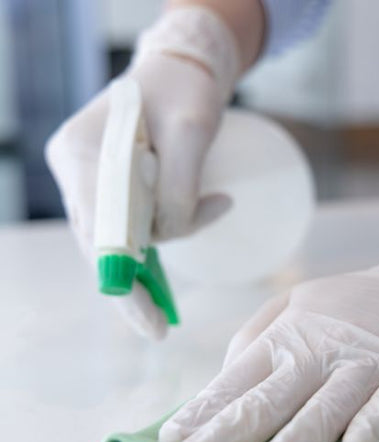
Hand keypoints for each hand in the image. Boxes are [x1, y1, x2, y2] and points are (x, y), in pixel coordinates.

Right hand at [45, 7, 239, 338]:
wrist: (183, 71)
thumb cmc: (185, 90)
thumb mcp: (192, 133)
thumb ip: (178, 189)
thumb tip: (169, 235)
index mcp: (81, 153)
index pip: (98, 229)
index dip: (121, 280)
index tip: (149, 322)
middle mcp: (78, 172)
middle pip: (101, 242)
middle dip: (134, 285)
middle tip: (160, 327)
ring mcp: (93, 183)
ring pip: (119, 239)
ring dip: (157, 255)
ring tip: (193, 247)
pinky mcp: (115, 189)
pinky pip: (131, 227)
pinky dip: (158, 242)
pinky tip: (177, 253)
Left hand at [158, 196, 378, 441]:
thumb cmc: (355, 304)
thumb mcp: (298, 302)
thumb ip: (257, 334)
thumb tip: (222, 376)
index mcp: (290, 334)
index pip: (238, 378)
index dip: (204, 410)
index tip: (172, 440)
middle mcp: (322, 348)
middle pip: (272, 396)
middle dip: (230, 432)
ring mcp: (369, 360)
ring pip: (329, 403)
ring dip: (299, 436)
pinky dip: (375, 422)